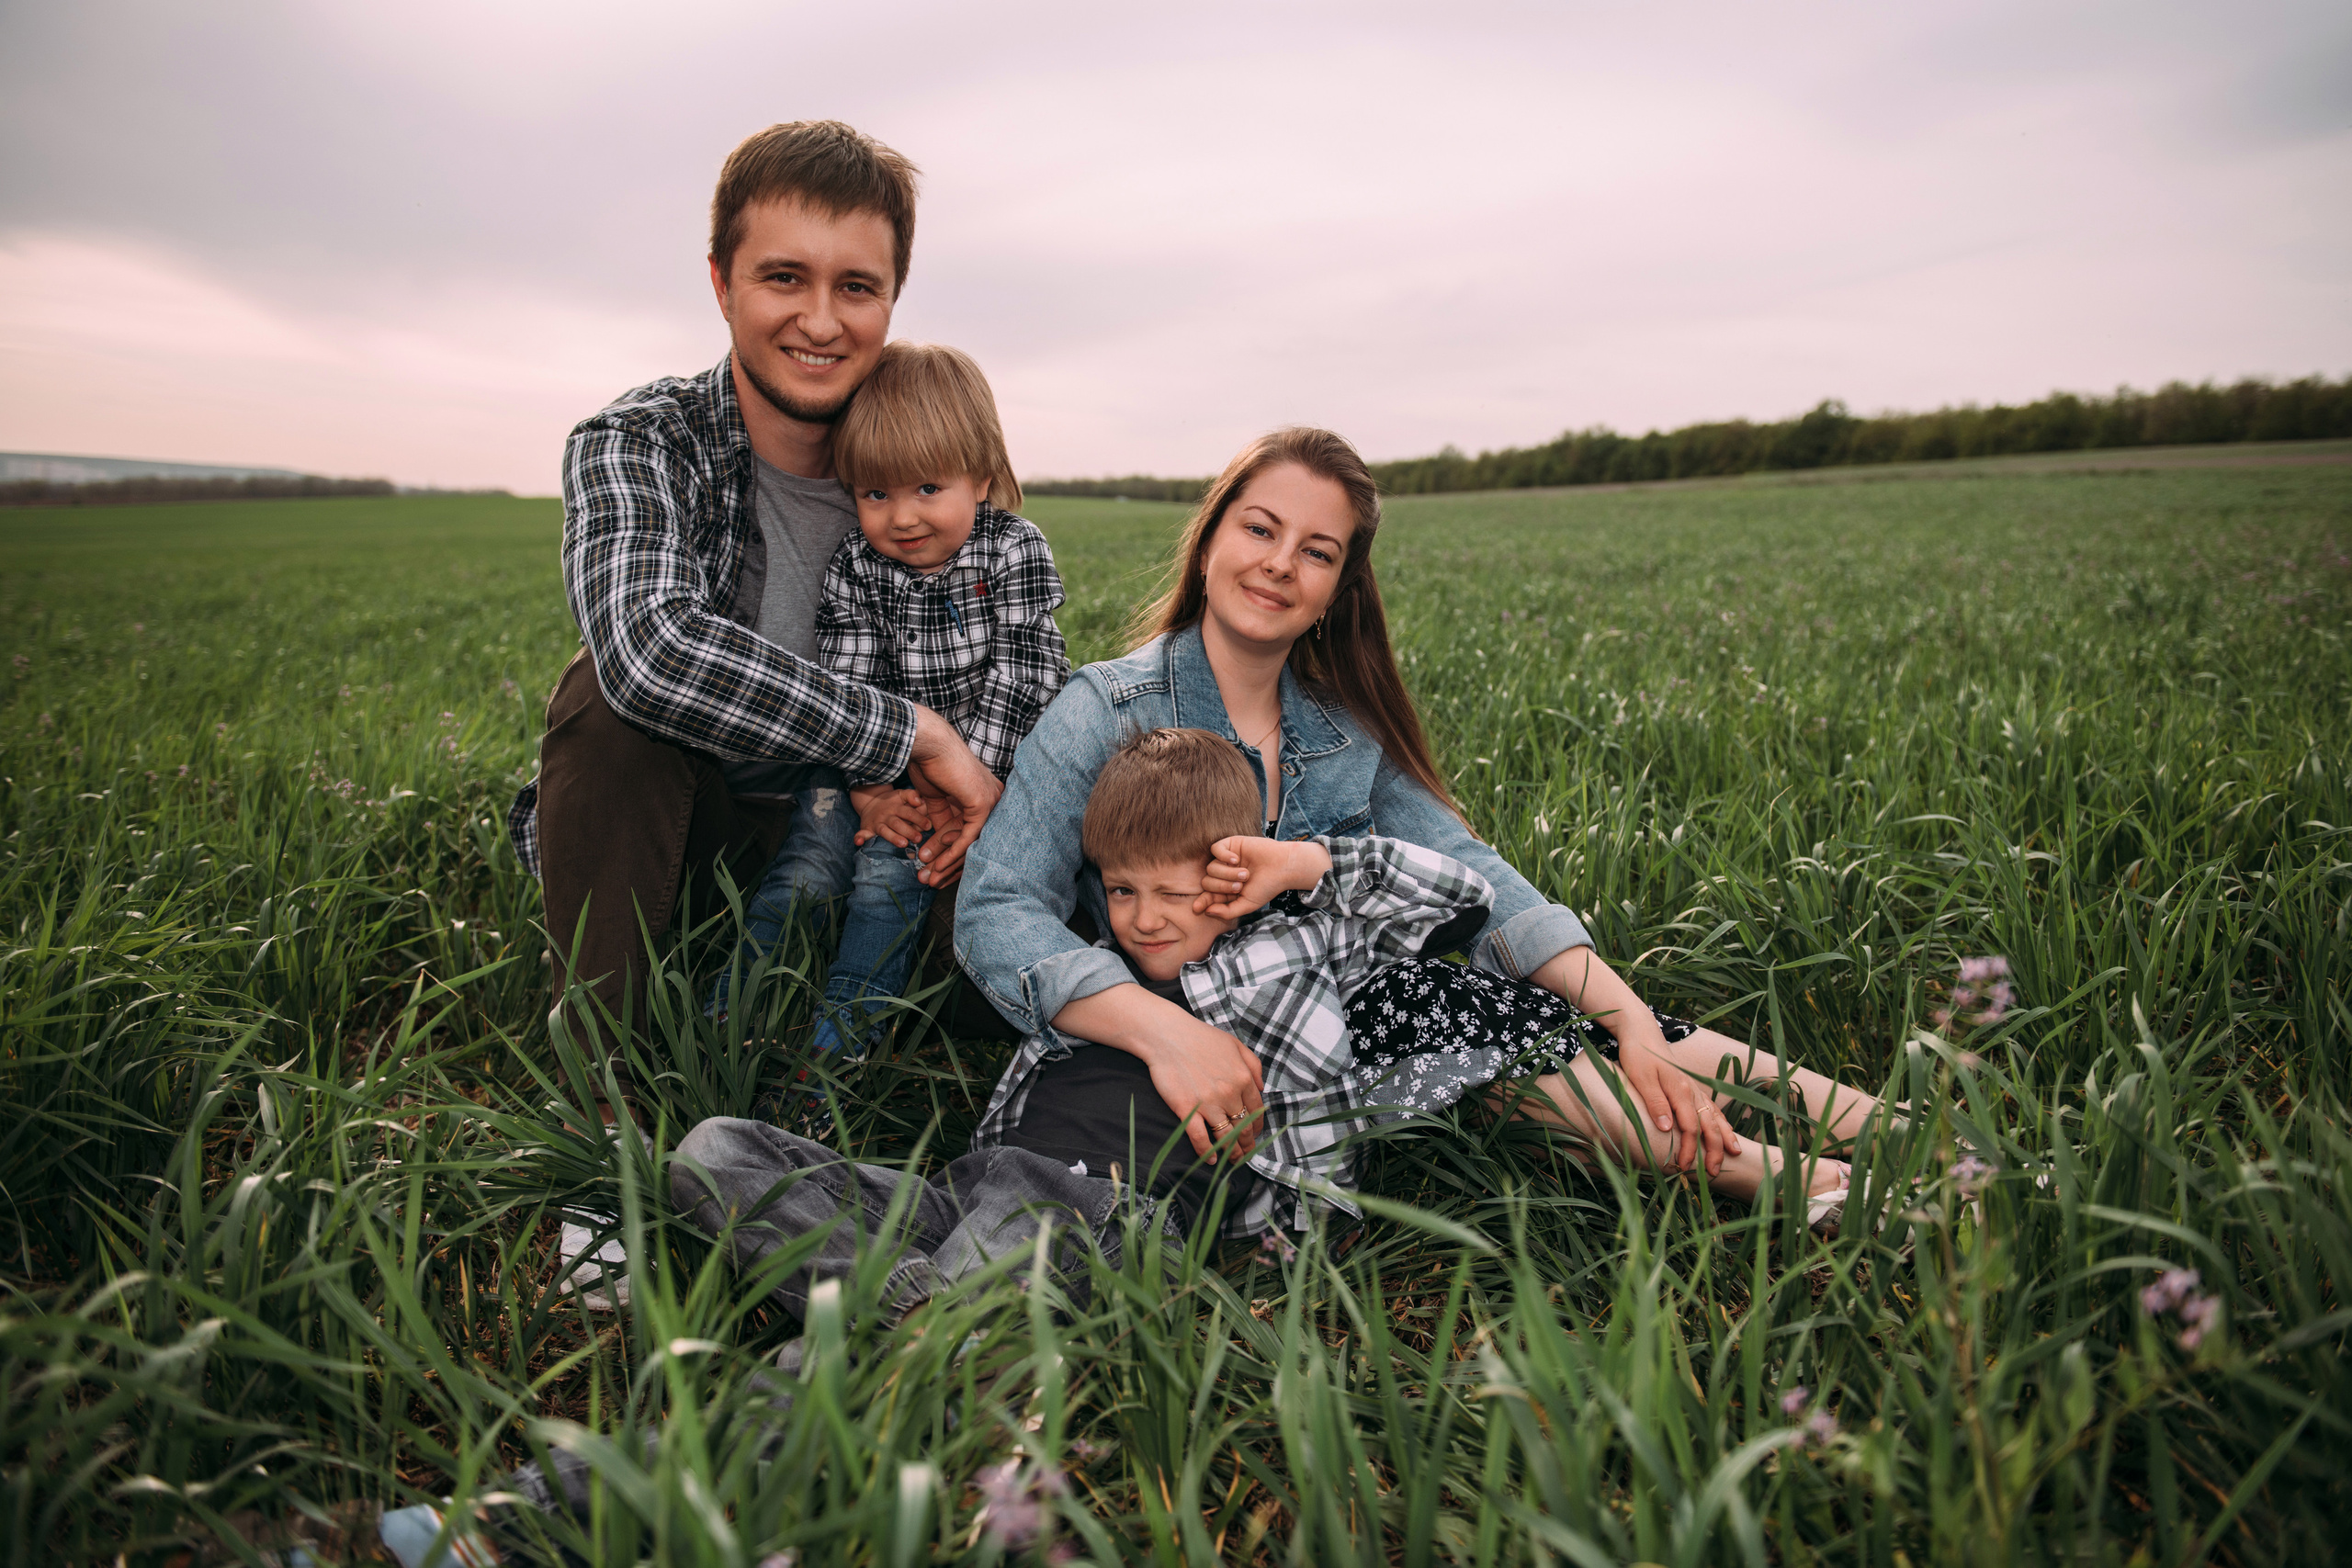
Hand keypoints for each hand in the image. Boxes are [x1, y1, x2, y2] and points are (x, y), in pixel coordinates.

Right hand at [850, 783, 927, 848]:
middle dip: (908, 831)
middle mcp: (887, 816)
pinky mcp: (867, 829)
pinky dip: (859, 838)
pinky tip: (858, 843)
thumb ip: (912, 795)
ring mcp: (877, 823)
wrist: (870, 801)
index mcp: (897, 807)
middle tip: (918, 838)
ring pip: (884, 831)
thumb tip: (919, 800)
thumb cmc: (892, 801)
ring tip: (903, 843)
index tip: (928, 826)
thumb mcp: (901, 794)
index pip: (909, 813)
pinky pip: (861, 833)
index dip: (919, 818)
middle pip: (898, 823)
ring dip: (893, 837)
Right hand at [906, 708, 1001, 887]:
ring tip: (928, 877)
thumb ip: (942, 820)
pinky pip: (969, 836)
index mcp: (983, 797)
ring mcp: (991, 801)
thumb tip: (938, 843)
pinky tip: (938, 866)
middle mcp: (992, 800)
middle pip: (970, 841)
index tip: (933, 870)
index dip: (949, 855)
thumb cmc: (930, 766)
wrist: (928, 746)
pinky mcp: (984, 804)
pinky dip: (952, 853)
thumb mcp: (937, 800)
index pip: (968, 834)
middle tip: (929, 880)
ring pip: (969, 842)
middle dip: (947, 864)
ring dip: (946, 862)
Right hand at [1137, 1012, 1266, 1161]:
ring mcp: (1208, 1103)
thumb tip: (1262, 1087)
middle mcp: (1229, 1093)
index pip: (1256, 1110)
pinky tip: (1211, 1160)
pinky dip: (1207, 1152)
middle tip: (1247, 1153)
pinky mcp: (1186, 1110)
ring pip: (1226, 1136)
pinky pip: (1200, 1138)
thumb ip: (1253, 1065)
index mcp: (1242, 1078)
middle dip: (1247, 1143)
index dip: (1256, 1125)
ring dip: (1232, 1152)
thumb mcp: (1235, 1044)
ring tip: (1234, 1160)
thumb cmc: (1200, 1037)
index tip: (1254, 1133)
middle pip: (1243, 1126)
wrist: (1167, 1036)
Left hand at [1194, 837, 1332, 919]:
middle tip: (1240, 885)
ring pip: (1211, 868)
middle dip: (1222, 886)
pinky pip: (1215, 849)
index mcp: (1227, 890)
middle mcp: (1224, 875)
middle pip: (1207, 882)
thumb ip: (1227, 911)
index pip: (1208, 896)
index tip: (1197, 908)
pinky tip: (1236, 859)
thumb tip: (1207, 912)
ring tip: (1245, 873)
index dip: (1202, 901)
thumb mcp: (1247, 905)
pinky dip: (1223, 856)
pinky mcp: (1230, 844)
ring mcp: (1226, 860)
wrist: (1283, 867)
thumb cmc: (1267, 887)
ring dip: (1228, 873)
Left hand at [1614, 1023, 1739, 1177]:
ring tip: (1735, 1154)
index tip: (1684, 1167)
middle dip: (1714, 1150)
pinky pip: (1713, 1108)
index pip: (1690, 1128)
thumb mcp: (1641, 1079)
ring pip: (1716, 1116)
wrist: (1642, 1033)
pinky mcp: (1692, 1088)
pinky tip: (1727, 1132)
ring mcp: (1695, 1089)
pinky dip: (1722, 1121)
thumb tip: (1669, 1129)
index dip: (1690, 1149)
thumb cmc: (1638, 1056)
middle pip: (1709, 1125)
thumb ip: (1655, 1103)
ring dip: (1725, 1136)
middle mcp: (1692, 1091)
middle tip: (1715, 1172)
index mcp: (1680, 1090)